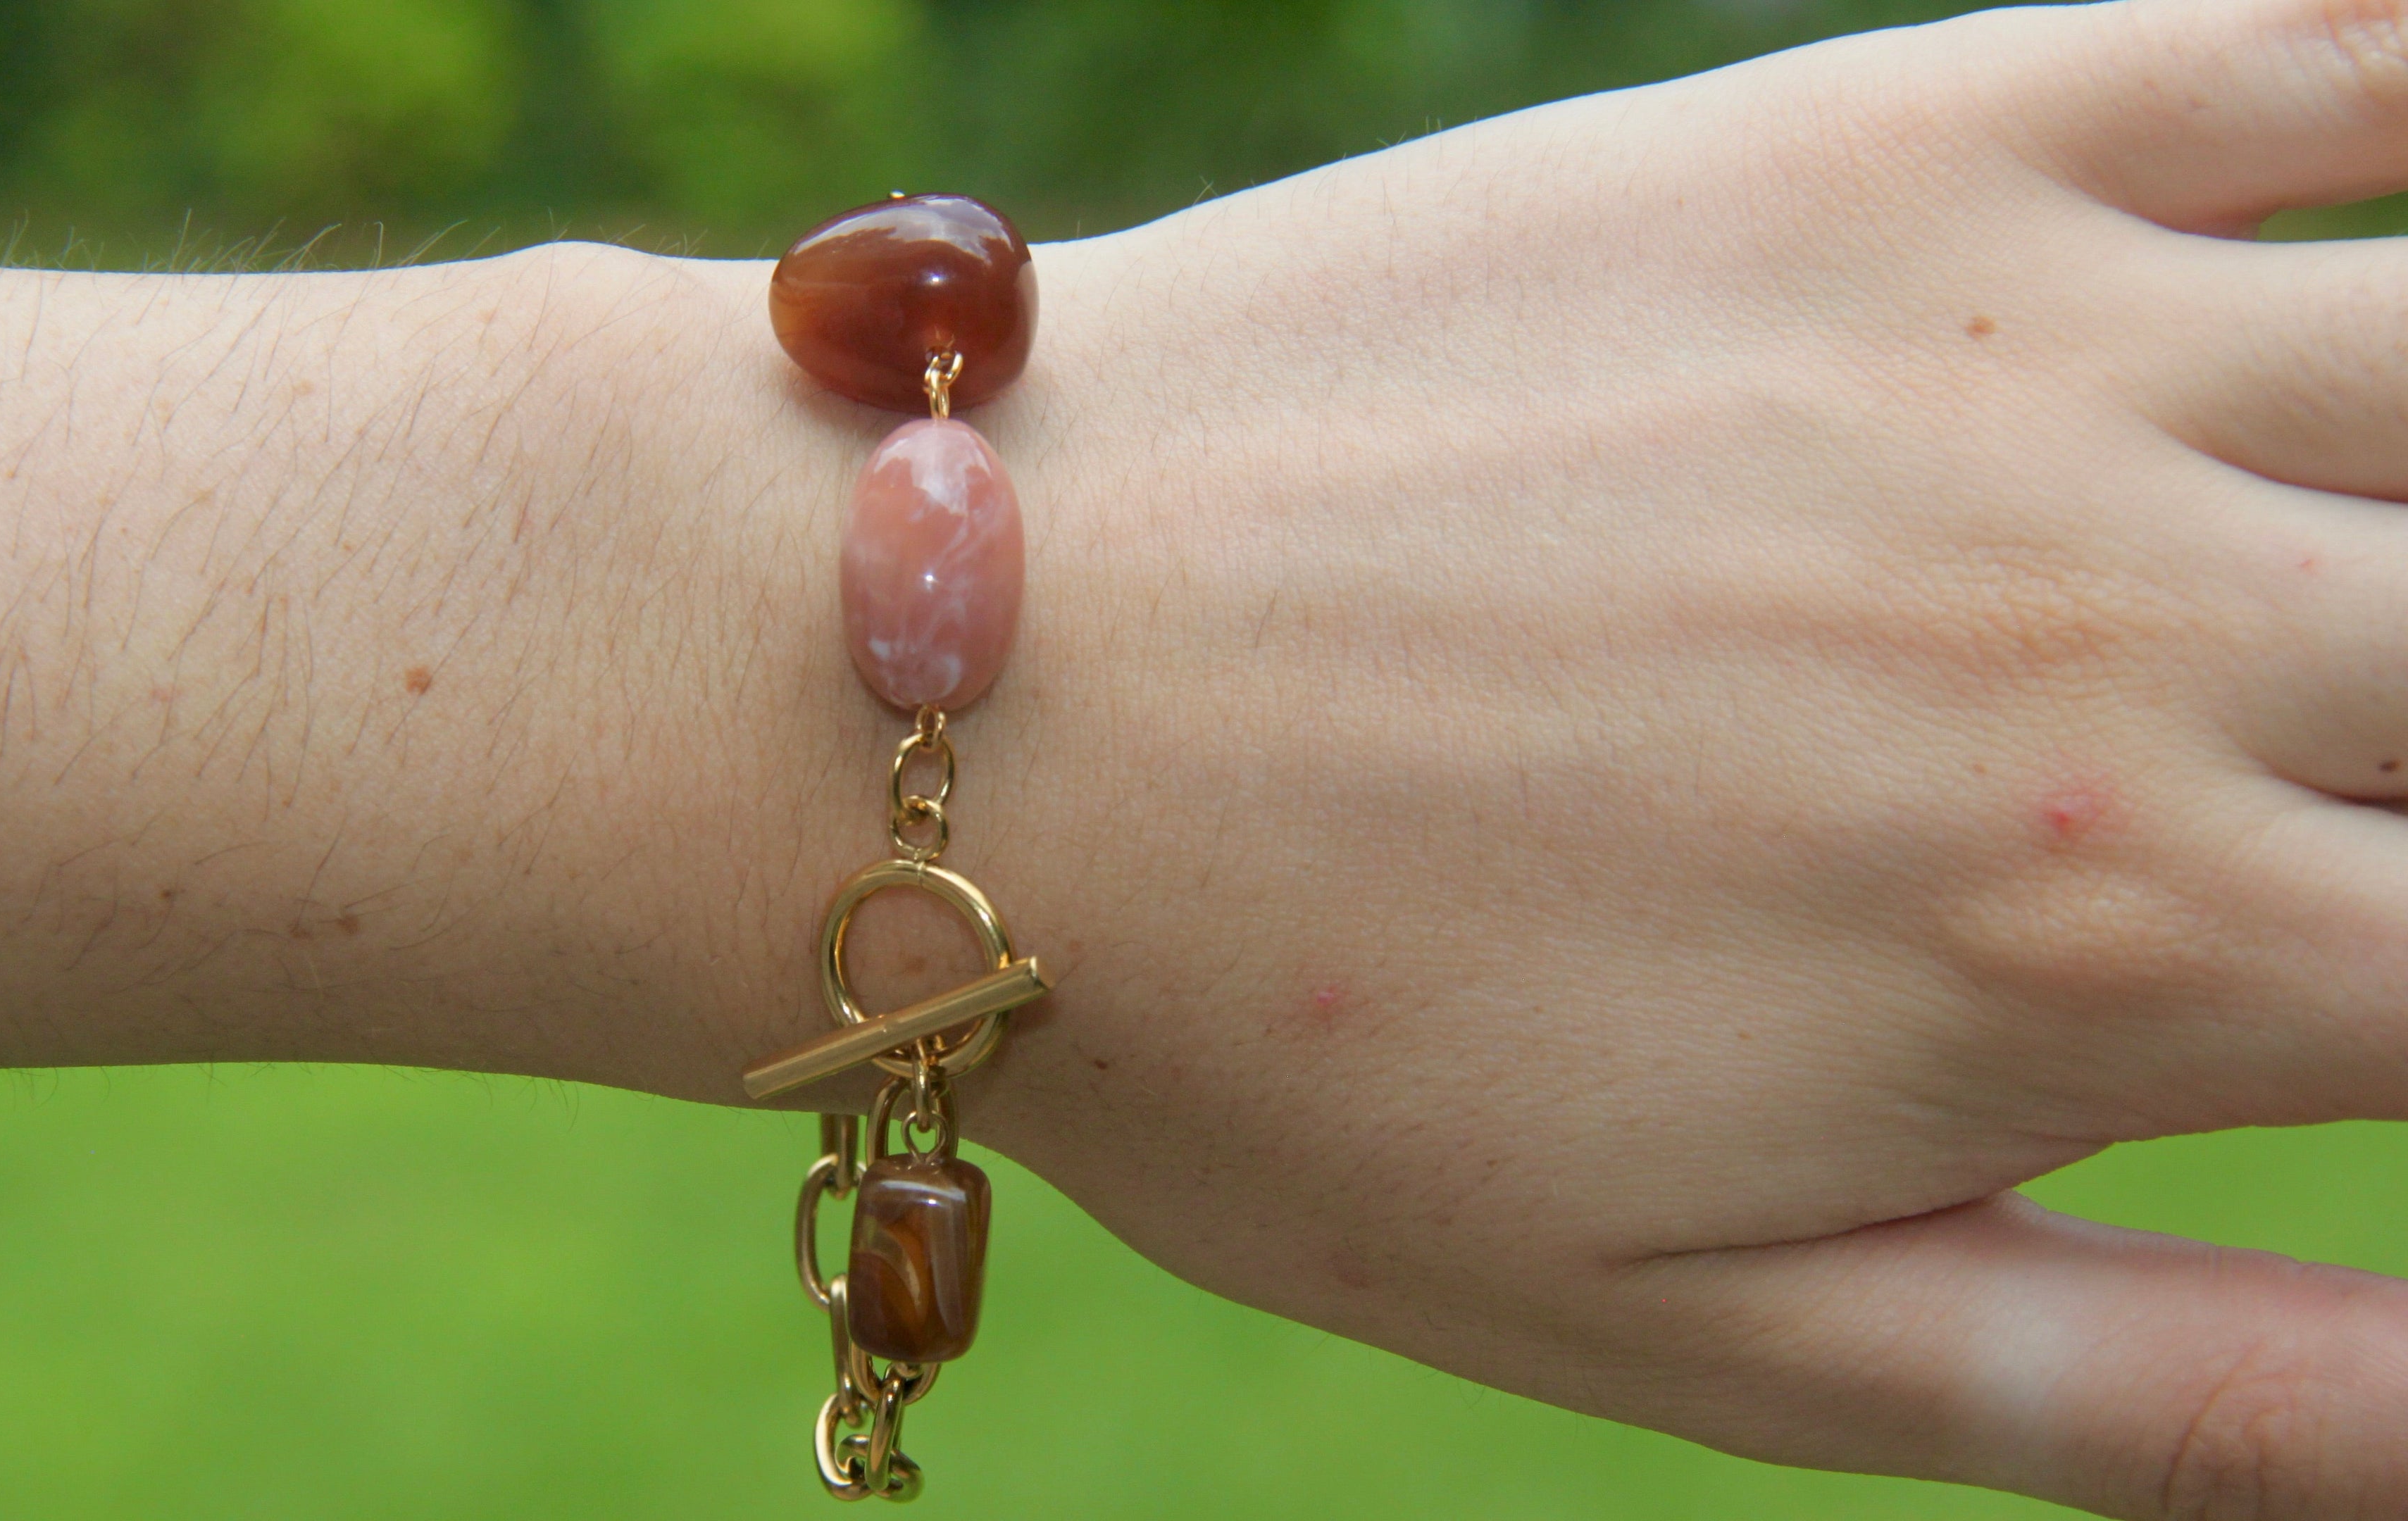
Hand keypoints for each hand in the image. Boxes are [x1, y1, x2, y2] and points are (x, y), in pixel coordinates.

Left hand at [935, 3, 2407, 1514]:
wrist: (955, 703)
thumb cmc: (1292, 1053)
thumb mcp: (1714, 1336)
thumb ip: (2174, 1401)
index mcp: (2109, 954)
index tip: (2373, 965)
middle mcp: (2120, 627)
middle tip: (2343, 791)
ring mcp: (2013, 342)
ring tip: (2368, 584)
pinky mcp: (1870, 140)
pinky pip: (2311, 50)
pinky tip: (2393, 219)